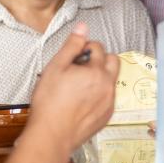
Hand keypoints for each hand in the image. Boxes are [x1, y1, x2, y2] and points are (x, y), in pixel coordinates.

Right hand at [29, 23, 119, 152]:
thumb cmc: (50, 102)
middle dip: (100, 59)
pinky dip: (99, 94)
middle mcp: (108, 85)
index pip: (99, 48)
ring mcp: (110, 102)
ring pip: (111, 80)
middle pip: (113, 61)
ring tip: (79, 86)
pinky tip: (82, 101)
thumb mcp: (56, 67)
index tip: (74, 57)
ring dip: (100, 77)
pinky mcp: (107, 116)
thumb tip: (83, 27)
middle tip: (81, 67)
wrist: (51, 135)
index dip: (85, 48)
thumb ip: (72, 45)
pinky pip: (108, 97)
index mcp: (97, 71)